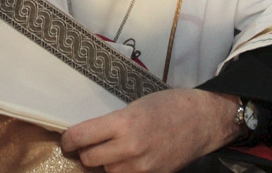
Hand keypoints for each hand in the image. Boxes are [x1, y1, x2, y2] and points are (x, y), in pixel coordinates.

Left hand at [61, 89, 240, 172]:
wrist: (204, 120)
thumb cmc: (170, 106)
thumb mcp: (135, 106)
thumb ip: (112, 123)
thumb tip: (89, 136)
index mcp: (124, 123)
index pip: (81, 137)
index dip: (69, 140)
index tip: (67, 140)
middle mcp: (130, 148)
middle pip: (89, 159)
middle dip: (87, 151)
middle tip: (91, 143)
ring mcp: (142, 167)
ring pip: (106, 171)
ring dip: (106, 162)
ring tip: (117, 149)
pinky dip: (123, 170)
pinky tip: (129, 159)